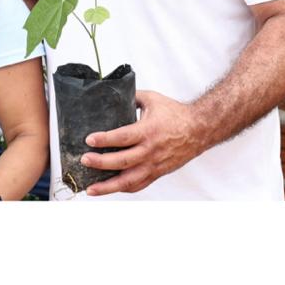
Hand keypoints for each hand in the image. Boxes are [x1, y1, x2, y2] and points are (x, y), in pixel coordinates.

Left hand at [81, 91, 204, 195]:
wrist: (200, 129)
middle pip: (122, 161)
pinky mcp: (157, 173)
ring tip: (90, 189)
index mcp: (149, 131)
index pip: (123, 137)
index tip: (89, 140)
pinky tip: (108, 189)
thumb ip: (131, 98)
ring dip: (107, 187)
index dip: (105, 139)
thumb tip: (112, 95)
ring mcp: (154, 165)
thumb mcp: (153, 100)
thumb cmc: (175, 114)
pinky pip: (138, 185)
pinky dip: (122, 189)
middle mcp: (151, 151)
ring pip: (128, 181)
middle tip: (84, 160)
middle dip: (101, 163)